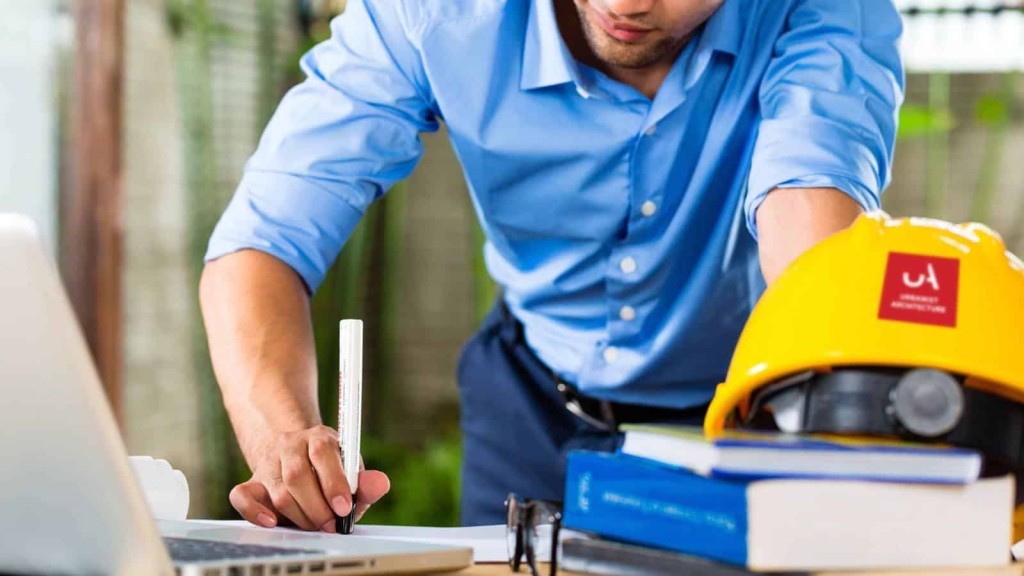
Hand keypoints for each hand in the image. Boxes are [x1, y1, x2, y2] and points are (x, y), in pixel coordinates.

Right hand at [228, 425, 389, 532]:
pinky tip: (272, 523)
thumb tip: (381, 483)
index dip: (334, 482)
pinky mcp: (250, 482)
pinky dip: (255, 512)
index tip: (344, 508)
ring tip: (315, 525)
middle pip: (297, 476)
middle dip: (317, 507)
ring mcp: (268, 463)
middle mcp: (290, 445)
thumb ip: (365, 483)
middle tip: (330, 525)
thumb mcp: (349, 473)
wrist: (296, 456)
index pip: (322, 453)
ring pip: (279, 492)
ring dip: (300, 516)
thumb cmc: (328, 473)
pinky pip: (242, 496)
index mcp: (319, 437)